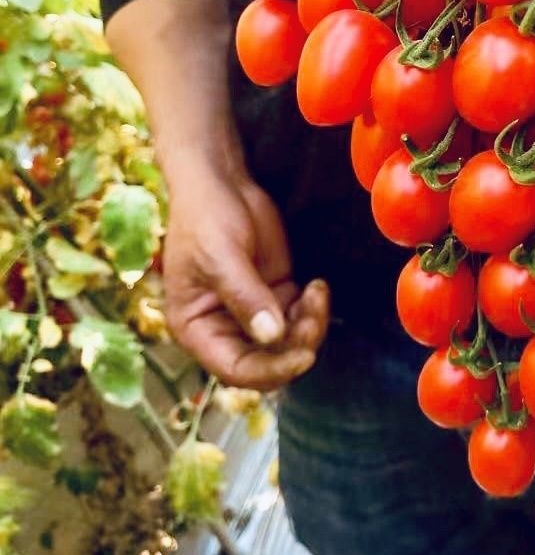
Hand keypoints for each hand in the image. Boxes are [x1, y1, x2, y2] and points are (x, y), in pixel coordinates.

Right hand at [163, 162, 330, 390]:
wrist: (220, 183)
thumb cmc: (206, 218)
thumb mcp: (221, 256)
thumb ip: (246, 297)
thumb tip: (272, 335)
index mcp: (197, 329)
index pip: (236, 369)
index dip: (270, 371)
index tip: (303, 357)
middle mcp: (224, 328)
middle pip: (267, 360)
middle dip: (296, 345)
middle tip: (314, 314)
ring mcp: (253, 311)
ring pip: (289, 341)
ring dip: (310, 325)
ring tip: (317, 292)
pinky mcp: (276, 292)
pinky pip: (300, 317)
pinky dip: (314, 309)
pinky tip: (318, 286)